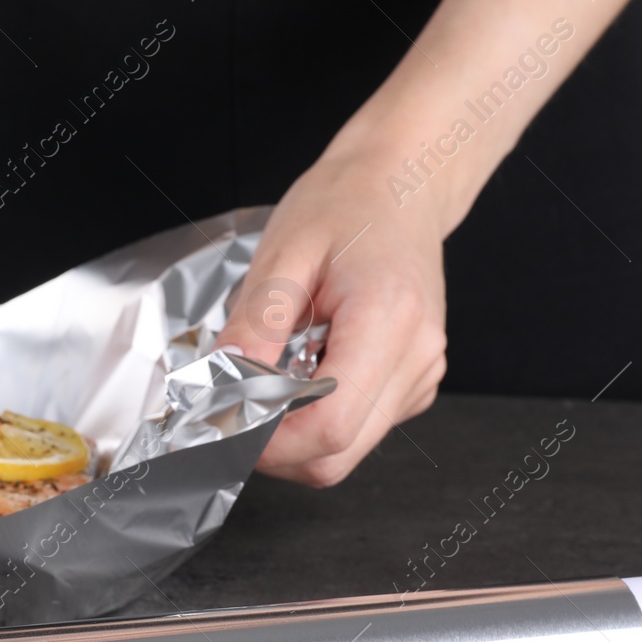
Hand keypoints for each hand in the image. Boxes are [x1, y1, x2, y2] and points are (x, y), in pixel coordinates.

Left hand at [216, 145, 447, 486]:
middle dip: (273, 450)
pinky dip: (317, 419)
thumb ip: (252, 329)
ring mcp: (422, 375)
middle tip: (229, 412)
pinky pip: (359, 429)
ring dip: (292, 437)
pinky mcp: (414, 383)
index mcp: (388, 320)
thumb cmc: (345, 205)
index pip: (328, 427)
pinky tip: (302, 373)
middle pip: (336, 455)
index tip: (223, 423)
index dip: (267, 443)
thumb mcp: (282, 255)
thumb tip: (219, 392)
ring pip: (345, 452)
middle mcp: (416, 357)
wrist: (402, 185)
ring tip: (266, 382)